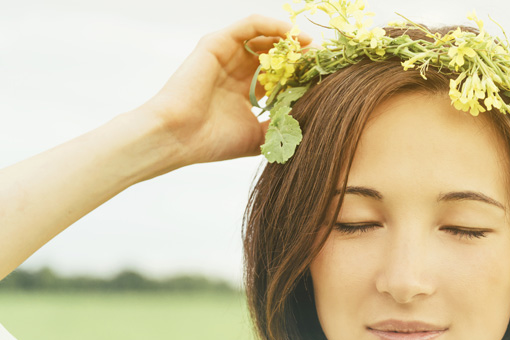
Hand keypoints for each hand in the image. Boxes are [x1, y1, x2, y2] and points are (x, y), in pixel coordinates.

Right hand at [137, 15, 311, 166]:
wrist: (179, 138)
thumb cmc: (213, 142)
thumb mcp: (259, 136)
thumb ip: (281, 125)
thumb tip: (310, 121)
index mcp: (246, 92)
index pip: (281, 77)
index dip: (302, 75)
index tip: (327, 77)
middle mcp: (237, 71)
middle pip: (276, 55)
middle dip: (301, 56)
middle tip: (324, 59)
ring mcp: (227, 56)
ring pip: (266, 37)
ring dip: (291, 39)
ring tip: (312, 47)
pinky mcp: (217, 43)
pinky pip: (250, 24)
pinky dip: (272, 25)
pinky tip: (292, 33)